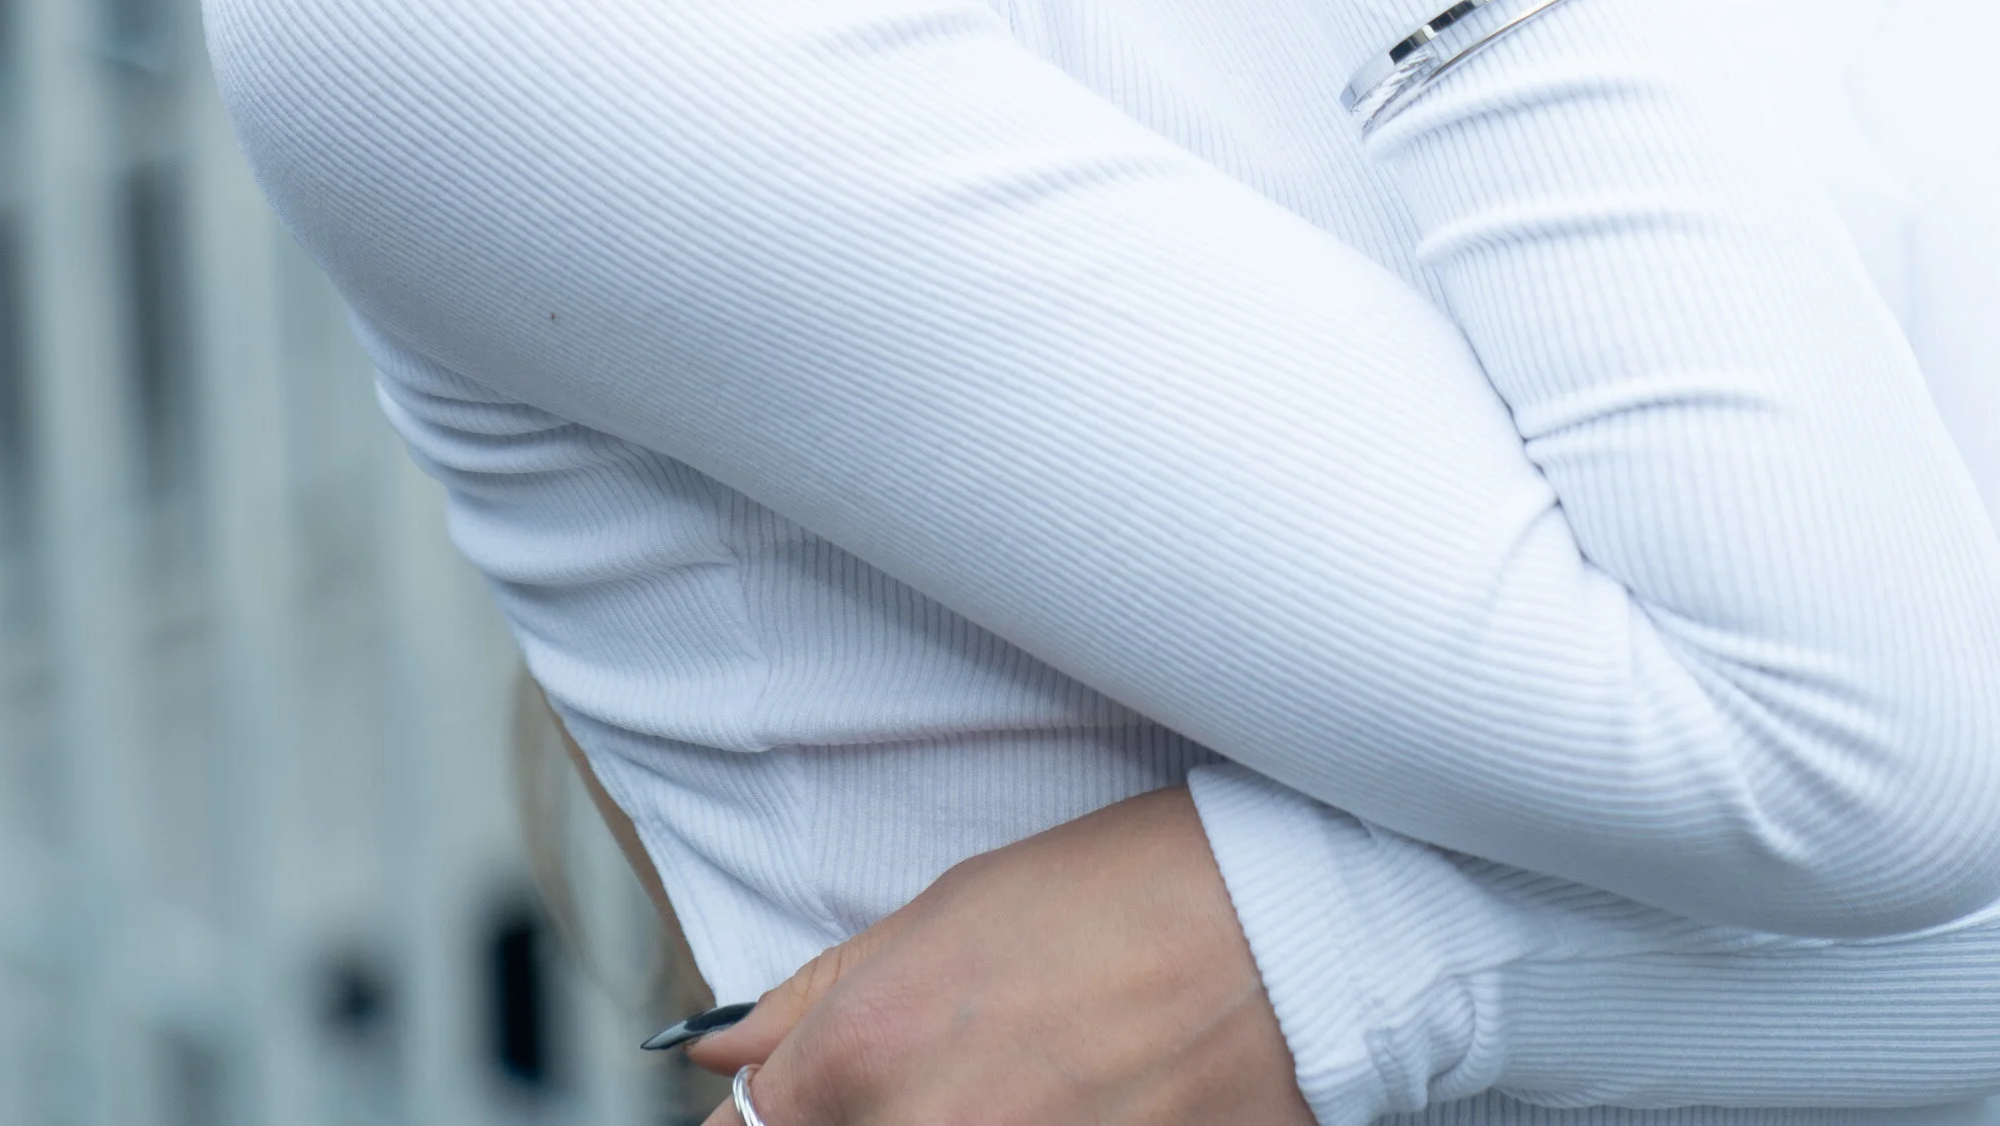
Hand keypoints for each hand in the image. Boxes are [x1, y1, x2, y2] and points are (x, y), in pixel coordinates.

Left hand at [677, 787, 1312, 1125]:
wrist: (1283, 936)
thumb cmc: (1126, 896)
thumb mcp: (949, 909)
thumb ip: (818, 996)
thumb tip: (716, 1059)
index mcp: (863, 1060)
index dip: (782, 1114)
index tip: (824, 1101)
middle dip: (864, 1121)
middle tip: (960, 1071)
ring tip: (1019, 1086)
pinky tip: (1067, 1109)